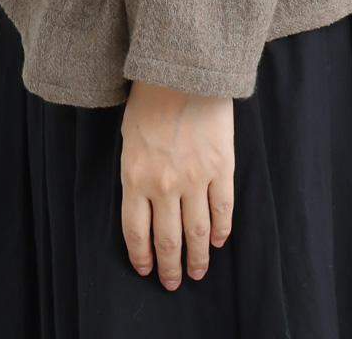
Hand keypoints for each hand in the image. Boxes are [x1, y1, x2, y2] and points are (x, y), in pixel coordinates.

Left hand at [118, 79, 234, 288]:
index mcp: (135, 176)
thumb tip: (144, 197)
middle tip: (173, 282)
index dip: (142, 256)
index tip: (146, 270)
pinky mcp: (220, 167)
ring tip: (198, 272)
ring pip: (196, 231)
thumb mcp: (129, 135)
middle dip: (169, 266)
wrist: (182, 69)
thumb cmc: (150, 96)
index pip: (136, 231)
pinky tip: (218, 240)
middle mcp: (164, 184)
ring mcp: (195, 177)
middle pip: (167, 239)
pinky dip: (221, 229)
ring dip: (197, 256)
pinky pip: (222, 207)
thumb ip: (137, 170)